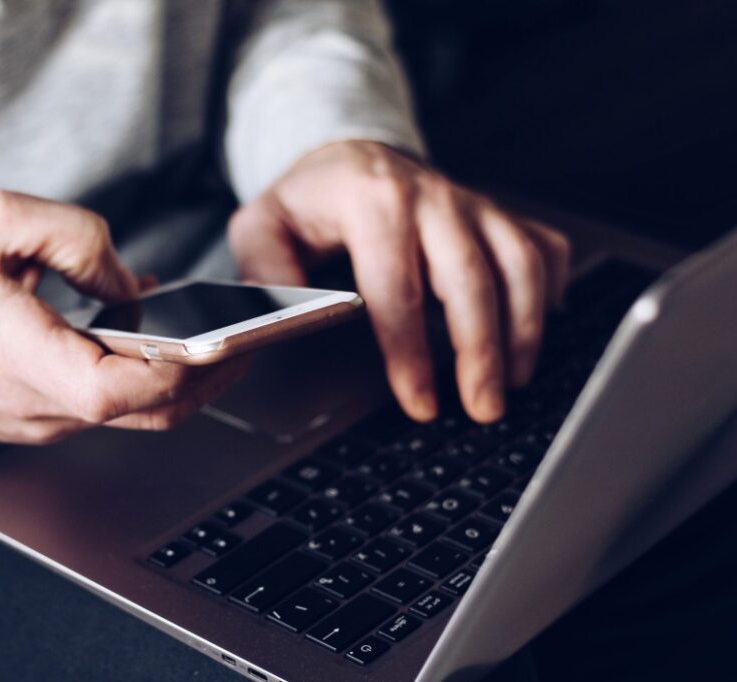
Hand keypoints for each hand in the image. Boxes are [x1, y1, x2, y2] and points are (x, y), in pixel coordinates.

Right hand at [0, 189, 245, 442]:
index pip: (115, 390)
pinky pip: (108, 407)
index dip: (175, 370)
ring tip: (219, 334)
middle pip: (147, 412)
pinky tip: (156, 337)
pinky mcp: (42, 422)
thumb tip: (134, 284)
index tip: (220, 341)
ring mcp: (42, 423)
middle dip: (209, 378)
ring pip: (134, 416)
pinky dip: (143, 376)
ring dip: (181, 378)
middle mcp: (39, 405)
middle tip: (251, 339)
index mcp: (22, 358)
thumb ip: (76, 237)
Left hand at [228, 141, 569, 422]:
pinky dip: (548, 289)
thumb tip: (289, 317)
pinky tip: (536, 329)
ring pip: (518, 263)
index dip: (411, 352)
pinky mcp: (496, 213)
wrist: (348, 157)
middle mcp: (430, 197)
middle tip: (482, 408)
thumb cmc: (307, 201)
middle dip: (482, 351)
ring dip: (523, 328)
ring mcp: (470, 203)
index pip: (397, 286)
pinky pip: (541, 246)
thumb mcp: (261, 226)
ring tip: (513, 381)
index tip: (420, 402)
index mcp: (371, 201)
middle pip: (471, 279)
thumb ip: (265, 272)